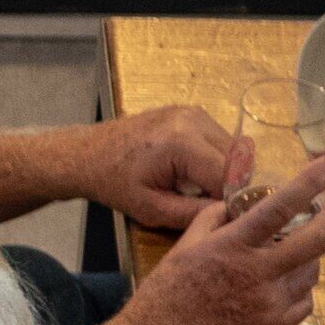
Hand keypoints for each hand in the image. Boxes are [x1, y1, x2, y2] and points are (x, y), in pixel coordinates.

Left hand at [89, 105, 248, 231]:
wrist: (87, 153)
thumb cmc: (112, 183)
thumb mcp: (149, 208)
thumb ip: (191, 213)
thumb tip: (228, 213)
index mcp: (182, 143)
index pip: (228, 174)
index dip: (227, 196)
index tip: (217, 212)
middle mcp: (194, 120)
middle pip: (236, 157)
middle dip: (227, 183)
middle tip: (205, 202)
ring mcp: (194, 111)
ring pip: (232, 146)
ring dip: (222, 169)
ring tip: (193, 186)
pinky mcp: (192, 111)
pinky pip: (219, 137)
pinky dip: (213, 157)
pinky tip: (190, 170)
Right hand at [129, 155, 324, 324]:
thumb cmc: (167, 294)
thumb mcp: (184, 246)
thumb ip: (216, 219)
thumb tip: (242, 203)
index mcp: (231, 247)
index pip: (281, 207)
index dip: (312, 182)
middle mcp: (256, 273)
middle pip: (319, 238)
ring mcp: (269, 302)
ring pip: (313, 269)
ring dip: (310, 255)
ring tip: (292, 253)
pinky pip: (305, 300)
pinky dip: (300, 288)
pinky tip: (284, 284)